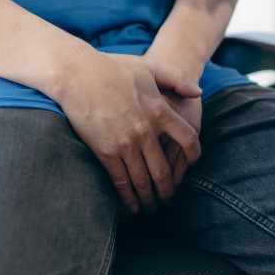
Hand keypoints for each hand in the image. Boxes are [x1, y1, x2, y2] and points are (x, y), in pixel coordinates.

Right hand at [52, 51, 201, 213]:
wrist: (77, 74)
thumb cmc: (114, 68)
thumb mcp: (151, 67)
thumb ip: (177, 78)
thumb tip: (198, 92)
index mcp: (160, 111)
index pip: (188, 139)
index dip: (194, 155)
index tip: (192, 164)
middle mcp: (145, 131)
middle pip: (165, 170)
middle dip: (169, 189)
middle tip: (169, 198)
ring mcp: (125, 143)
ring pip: (143, 181)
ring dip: (150, 199)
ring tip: (153, 207)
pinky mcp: (104, 151)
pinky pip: (120, 181)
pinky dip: (128, 198)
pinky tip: (132, 206)